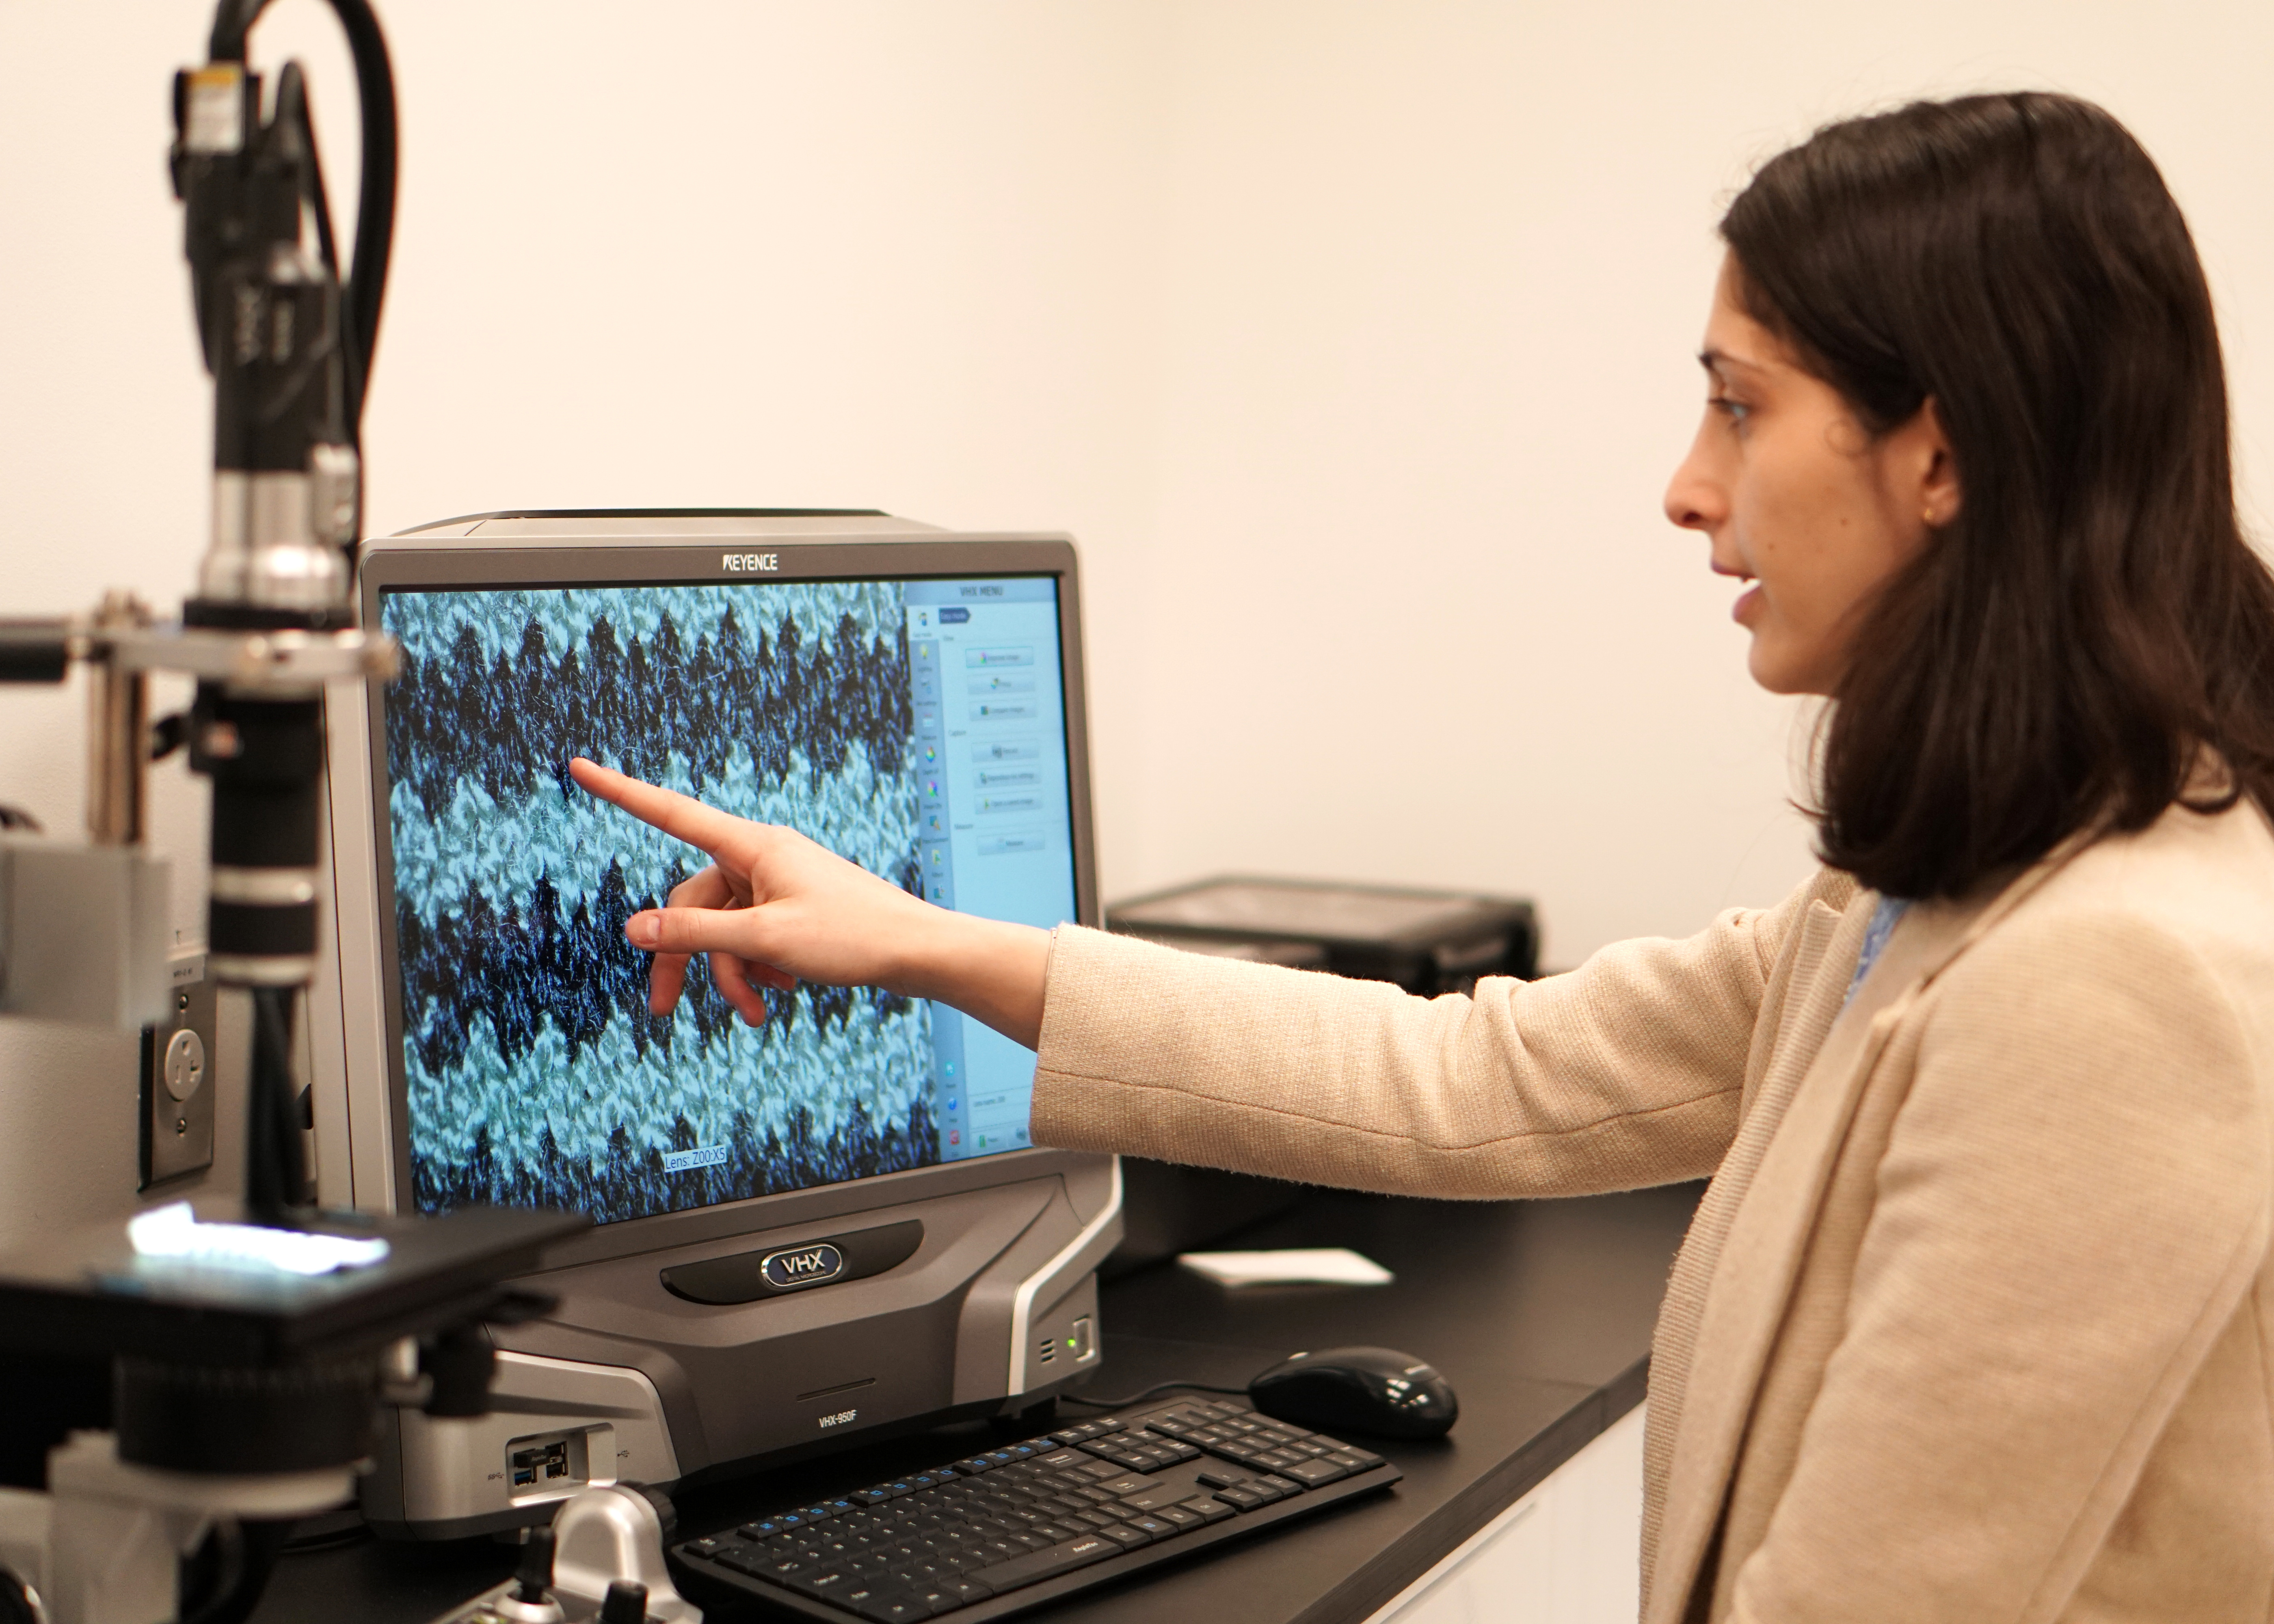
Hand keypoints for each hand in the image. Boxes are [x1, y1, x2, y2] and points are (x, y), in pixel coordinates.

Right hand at [567, 758, 1050, 1046]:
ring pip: (723, 930)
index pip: (671, 813)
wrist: (919, 953)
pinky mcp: (792, 911)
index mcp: (753, 846)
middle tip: (663, 1011)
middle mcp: (761, 858)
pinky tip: (781, 992)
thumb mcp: (765, 941)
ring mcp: (777, 884)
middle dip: (685, 958)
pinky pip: (751, 938)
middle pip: (691, 903)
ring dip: (730, 974)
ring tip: (758, 1010)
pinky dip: (757, 969)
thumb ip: (696, 934)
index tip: (577, 767)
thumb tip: (633, 928)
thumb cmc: (853, 937)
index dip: (621, 792)